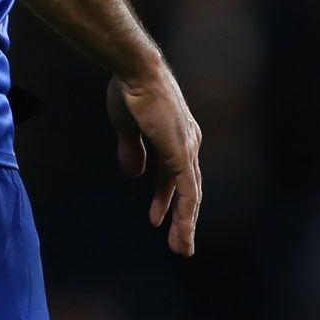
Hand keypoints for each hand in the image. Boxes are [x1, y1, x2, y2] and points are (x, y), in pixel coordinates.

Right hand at [107, 70, 202, 255]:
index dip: (164, 198)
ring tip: (181, 248)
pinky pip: (187, 191)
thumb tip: (134, 175)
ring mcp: (187, 149)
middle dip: (182, 218)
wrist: (135, 71)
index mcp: (177, 136)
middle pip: (187, 189)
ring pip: (191, 196)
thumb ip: (132, 151)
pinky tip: (182, 230)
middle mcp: (188, 144)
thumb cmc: (129, 91)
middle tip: (179, 244)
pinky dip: (186, 213)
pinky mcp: (181, 153)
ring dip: (185, 224)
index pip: (174, 176)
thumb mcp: (128, 127)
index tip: (155, 219)